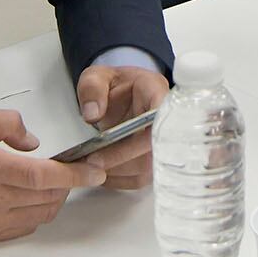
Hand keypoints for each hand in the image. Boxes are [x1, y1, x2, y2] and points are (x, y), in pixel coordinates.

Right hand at [0, 109, 106, 244]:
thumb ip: (6, 124)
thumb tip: (33, 143)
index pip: (44, 176)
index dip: (75, 174)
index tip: (96, 170)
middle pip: (48, 197)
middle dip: (68, 183)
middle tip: (71, 168)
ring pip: (40, 214)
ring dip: (53, 198)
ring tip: (49, 181)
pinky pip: (23, 227)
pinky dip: (36, 212)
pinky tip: (29, 197)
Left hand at [77, 65, 169, 189]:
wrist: (123, 95)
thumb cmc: (115, 84)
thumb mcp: (97, 75)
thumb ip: (92, 88)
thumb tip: (93, 114)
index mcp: (157, 91)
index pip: (159, 118)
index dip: (139, 136)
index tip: (107, 141)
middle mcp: (166, 119)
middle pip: (154, 149)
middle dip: (121, 158)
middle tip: (91, 161)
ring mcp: (163, 143)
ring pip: (149, 168)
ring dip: (118, 171)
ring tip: (91, 166)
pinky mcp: (155, 161)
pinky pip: (140, 179)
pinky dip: (119, 180)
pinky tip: (101, 172)